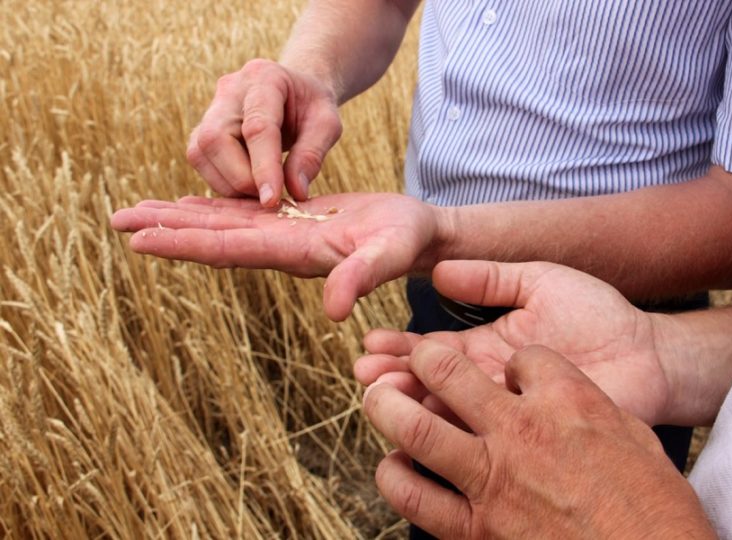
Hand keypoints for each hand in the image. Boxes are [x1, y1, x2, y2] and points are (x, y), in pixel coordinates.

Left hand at [111, 192, 442, 320]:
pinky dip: (211, 208)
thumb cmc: (409, 242)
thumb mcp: (389, 255)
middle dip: (166, 230)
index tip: (141, 239)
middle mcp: (280, 247)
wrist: (417, 235)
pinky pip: (243, 213)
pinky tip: (188, 204)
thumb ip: (362, 278)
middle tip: (116, 220)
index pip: (230, 249)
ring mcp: (284, 234)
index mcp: (296, 254)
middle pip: (214, 239)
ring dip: (179, 218)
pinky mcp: (293, 219)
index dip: (185, 244)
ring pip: (223, 225)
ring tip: (138, 210)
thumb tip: (334, 310)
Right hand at [187, 59, 341, 205]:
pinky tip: (249, 187)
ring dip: (230, 184)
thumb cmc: (312, 107)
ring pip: (201, 153)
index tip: (272, 199)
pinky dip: (223, 182)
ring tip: (263, 192)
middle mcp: (229, 90)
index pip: (257, 127)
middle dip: (241, 178)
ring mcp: (210, 108)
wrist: (295, 92)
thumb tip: (296, 192)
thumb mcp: (327, 125)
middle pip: (216, 139)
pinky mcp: (202, 130)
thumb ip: (312, 155)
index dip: (263, 167)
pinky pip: (201, 161)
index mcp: (264, 78)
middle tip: (271, 197)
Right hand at [356, 260, 669, 424]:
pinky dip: (451, 432)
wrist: (651, 352)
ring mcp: (508, 413)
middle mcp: (489, 384)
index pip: (432, 350)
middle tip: (364, 374)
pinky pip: (484, 438)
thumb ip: (491, 278)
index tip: (370, 341)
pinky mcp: (531, 435)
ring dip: (411, 404)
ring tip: (380, 393)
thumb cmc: (599, 313)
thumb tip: (439, 271)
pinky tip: (423, 428)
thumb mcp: (539, 280)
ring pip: (448, 413)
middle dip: (393, 378)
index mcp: (486, 348)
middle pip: (429, 384)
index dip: (400, 347)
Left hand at [363, 341, 714, 537]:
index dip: (516, 362)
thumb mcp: (636, 436)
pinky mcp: (476, 533)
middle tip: (411, 356)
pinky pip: (416, 499)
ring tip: (378, 396)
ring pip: (417, 429)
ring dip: (388, 406)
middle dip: (421, 357)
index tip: (509, 372)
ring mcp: (492, 483)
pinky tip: (392, 466)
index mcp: (567, 403)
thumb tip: (552, 387)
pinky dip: (395, 478)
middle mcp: (520, 433)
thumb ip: (585, 403)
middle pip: (449, 374)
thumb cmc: (656, 509)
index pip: (525, 359)